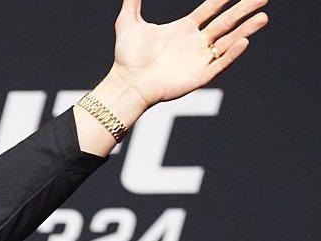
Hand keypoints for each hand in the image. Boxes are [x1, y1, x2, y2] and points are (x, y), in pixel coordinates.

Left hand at [111, 0, 268, 106]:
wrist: (126, 83)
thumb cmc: (127, 57)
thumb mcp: (128, 23)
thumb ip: (132, 2)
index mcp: (183, 29)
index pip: (210, 9)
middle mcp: (195, 43)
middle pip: (226, 22)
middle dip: (244, 9)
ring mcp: (199, 60)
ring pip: (228, 41)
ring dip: (246, 30)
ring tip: (263, 17)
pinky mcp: (199, 76)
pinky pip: (220, 63)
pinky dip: (232, 53)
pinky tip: (243, 41)